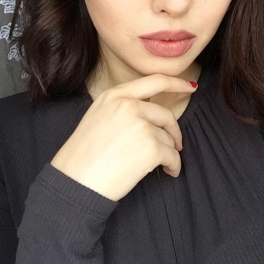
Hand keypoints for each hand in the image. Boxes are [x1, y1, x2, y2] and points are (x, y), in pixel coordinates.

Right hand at [50, 74, 196, 201]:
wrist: (74, 182)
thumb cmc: (83, 155)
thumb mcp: (98, 116)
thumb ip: (123, 107)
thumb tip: (152, 113)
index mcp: (114, 95)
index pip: (154, 81)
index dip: (176, 83)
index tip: (190, 86)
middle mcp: (128, 105)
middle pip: (166, 114)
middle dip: (174, 131)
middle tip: (175, 144)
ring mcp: (140, 124)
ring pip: (169, 137)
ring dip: (169, 152)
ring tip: (160, 164)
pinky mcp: (150, 147)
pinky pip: (173, 155)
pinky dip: (174, 165)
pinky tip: (167, 172)